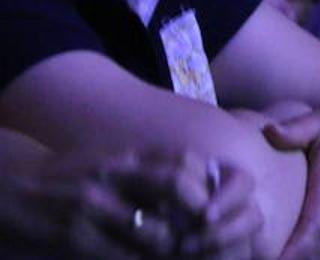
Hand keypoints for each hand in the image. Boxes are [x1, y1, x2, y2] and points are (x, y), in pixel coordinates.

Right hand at [6, 150, 260, 259]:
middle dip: (199, 213)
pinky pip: (127, 257)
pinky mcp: (76, 236)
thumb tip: (194, 181)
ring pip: (157, 230)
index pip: (182, 160)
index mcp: (126, 157)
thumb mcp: (108, 165)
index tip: (213, 206)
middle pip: (177, 184)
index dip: (206, 183)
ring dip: (176, 248)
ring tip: (185, 254)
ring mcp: (95, 205)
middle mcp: (115, 174)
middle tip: (206, 235)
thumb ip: (146, 171)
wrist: (13, 194)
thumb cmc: (67, 180)